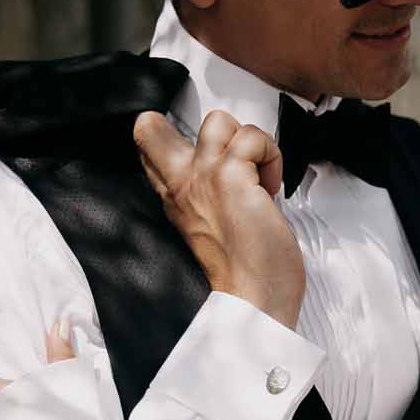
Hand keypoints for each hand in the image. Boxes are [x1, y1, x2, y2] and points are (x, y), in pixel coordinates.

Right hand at [135, 110, 306, 327]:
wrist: (254, 299)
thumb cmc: (244, 270)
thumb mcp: (208, 226)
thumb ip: (206, 195)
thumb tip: (234, 168)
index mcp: (173, 196)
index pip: (147, 147)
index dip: (175, 136)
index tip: (209, 158)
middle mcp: (181, 183)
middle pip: (150, 126)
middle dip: (194, 128)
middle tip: (232, 158)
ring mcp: (204, 177)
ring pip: (218, 120)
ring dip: (249, 141)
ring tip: (259, 174)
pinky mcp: (232, 176)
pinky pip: (253, 138)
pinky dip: (271, 155)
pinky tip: (271, 187)